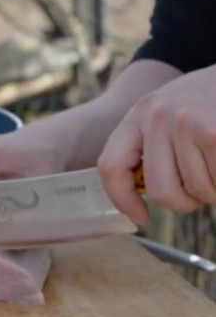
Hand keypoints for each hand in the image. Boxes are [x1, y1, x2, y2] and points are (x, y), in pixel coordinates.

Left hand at [97, 64, 215, 223]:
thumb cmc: (211, 99)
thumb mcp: (170, 111)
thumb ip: (152, 145)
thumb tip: (140, 195)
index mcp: (139, 113)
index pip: (111, 166)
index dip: (122, 199)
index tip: (139, 216)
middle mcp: (156, 116)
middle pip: (160, 190)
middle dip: (185, 202)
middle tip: (200, 192)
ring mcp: (185, 122)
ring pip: (197, 190)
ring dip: (213, 190)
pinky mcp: (212, 133)